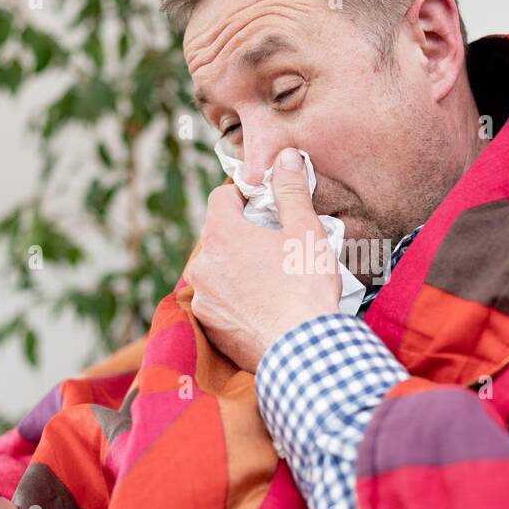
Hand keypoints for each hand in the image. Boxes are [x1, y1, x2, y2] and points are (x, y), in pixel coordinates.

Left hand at [187, 147, 341, 371]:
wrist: (303, 351)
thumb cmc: (305, 288)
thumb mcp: (305, 232)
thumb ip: (291, 191)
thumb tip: (285, 157)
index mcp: (222, 234)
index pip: (221, 197)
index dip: (244, 196)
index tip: (265, 205)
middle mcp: (203, 265)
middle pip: (219, 234)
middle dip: (243, 234)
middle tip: (276, 244)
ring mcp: (204, 298)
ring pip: (218, 269)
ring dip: (238, 268)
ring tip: (273, 279)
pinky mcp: (211, 327)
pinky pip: (220, 301)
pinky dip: (236, 298)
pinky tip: (264, 305)